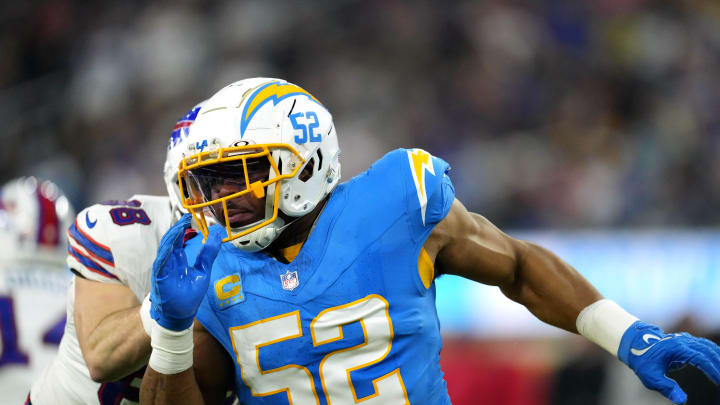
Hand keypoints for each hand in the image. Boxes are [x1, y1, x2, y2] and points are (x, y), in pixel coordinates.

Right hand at [149, 214, 221, 330]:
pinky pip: (160, 263)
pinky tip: (171, 246)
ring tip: (180, 226)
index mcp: (178, 259)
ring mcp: (163, 269)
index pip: (178, 239)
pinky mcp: (159, 278)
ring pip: (165, 249)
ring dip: (172, 237)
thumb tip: (217, 235)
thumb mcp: (203, 271)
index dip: (183, 228)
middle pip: (171, 241)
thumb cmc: (189, 295)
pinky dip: (165, 254)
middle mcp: (169, 262)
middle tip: (186, 217)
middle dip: (178, 228)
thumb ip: (208, 254)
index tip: (190, 217)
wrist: (181, 315)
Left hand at [618, 321, 719, 403]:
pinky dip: (713, 354)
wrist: (633, 343)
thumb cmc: (642, 360)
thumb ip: (667, 388)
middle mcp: (683, 341)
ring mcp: (684, 340)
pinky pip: (704, 346)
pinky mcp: (685, 342)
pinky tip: (717, 361)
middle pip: (708, 351)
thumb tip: (681, 401)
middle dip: (718, 364)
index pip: (701, 358)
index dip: (713, 370)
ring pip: (708, 347)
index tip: (719, 381)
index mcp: (676, 348)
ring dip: (717, 357)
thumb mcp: (651, 376)